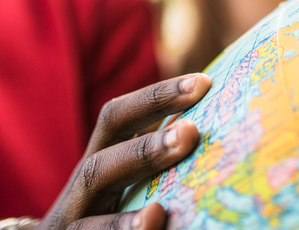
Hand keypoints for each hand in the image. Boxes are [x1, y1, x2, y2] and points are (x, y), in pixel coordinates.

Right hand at [38, 73, 210, 229]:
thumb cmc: (119, 212)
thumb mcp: (132, 183)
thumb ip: (165, 160)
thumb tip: (226, 128)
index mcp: (100, 161)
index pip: (118, 119)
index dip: (156, 98)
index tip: (203, 82)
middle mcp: (79, 193)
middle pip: (99, 166)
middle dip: (144, 150)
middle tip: (190, 134)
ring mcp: (72, 225)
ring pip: (88, 220)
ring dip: (125, 218)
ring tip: (158, 212)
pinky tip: (153, 228)